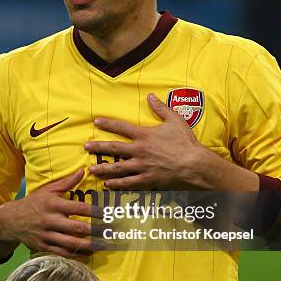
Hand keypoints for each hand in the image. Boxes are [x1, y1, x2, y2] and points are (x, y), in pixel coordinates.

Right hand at [0, 169, 97, 258]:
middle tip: (109, 232)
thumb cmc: (34, 202)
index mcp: (53, 204)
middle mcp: (50, 220)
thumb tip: (83, 171)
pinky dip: (75, 254)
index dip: (93, 211)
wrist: (11, 220)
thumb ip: (67, 182)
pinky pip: (61, 252)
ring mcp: (46, 235)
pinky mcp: (43, 246)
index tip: (106, 214)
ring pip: (70, 242)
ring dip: (88, 245)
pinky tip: (87, 253)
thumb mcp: (49, 190)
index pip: (77, 208)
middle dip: (94, 230)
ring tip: (102, 245)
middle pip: (75, 227)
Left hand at [85, 94, 202, 189]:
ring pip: (117, 168)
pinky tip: (108, 184)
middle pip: (114, 148)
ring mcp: (142, 166)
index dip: (108, 123)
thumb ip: (160, 108)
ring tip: (92, 169)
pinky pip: (128, 182)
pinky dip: (117, 184)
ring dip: (103, 168)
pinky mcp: (147, 179)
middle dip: (98, 147)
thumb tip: (150, 95)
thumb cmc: (185, 142)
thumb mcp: (174, 120)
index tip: (96, 122)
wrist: (195, 164)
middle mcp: (140, 151)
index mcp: (145, 135)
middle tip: (86, 147)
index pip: (121, 127)